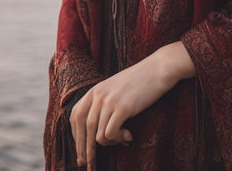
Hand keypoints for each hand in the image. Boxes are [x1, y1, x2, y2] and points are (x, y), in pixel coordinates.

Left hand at [70, 41, 194, 169]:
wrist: (157, 69)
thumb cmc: (138, 82)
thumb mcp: (114, 89)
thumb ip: (104, 103)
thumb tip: (98, 130)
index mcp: (94, 90)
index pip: (75, 116)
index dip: (76, 136)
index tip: (79, 151)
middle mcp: (98, 95)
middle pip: (83, 129)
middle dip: (85, 150)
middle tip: (87, 165)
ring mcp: (109, 101)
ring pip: (97, 135)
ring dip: (109, 144)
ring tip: (122, 140)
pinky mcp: (122, 108)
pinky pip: (110, 134)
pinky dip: (118, 140)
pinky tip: (129, 136)